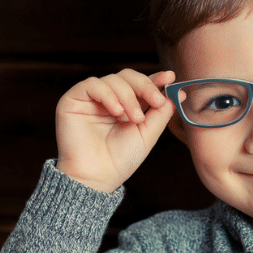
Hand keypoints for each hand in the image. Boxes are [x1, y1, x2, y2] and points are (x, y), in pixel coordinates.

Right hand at [55, 69, 175, 192]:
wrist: (97, 177)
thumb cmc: (121, 159)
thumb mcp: (148, 133)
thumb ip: (161, 112)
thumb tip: (179, 92)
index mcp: (127, 105)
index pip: (141, 84)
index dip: (156, 78)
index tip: (170, 77)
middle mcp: (109, 98)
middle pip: (128, 76)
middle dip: (145, 86)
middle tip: (155, 102)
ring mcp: (91, 98)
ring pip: (113, 79)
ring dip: (128, 97)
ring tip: (134, 118)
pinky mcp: (73, 99)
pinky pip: (92, 84)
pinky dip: (108, 95)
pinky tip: (116, 111)